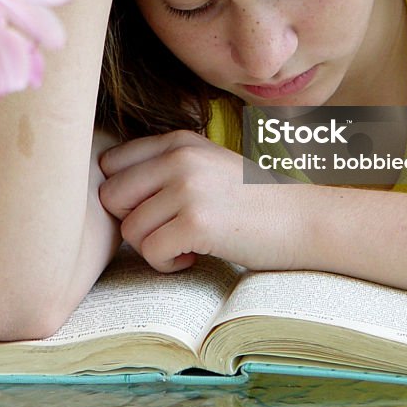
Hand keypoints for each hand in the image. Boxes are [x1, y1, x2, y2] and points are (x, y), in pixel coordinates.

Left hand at [98, 131, 307, 271]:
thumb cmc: (250, 201)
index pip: (110, 163)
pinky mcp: (197, 223)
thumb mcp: (206, 165)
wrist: (301, 220)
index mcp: (178, 140)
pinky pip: (150, 253)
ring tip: (186, 243)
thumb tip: (105, 190)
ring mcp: (188, 189)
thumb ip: (163, 166)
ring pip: (129, 230)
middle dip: (132, 222)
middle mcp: (180, 158)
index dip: (123, 194)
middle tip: (166, 230)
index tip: (150, 209)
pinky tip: (193, 257)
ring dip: (153, 248)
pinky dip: (168, 265)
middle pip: (110, 197)